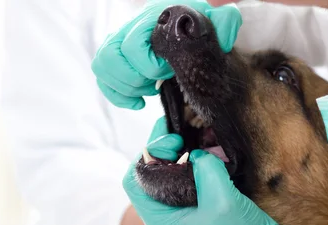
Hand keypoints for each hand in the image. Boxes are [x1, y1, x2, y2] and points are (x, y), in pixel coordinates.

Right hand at [91, 0, 241, 109]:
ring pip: (102, 67)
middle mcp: (129, 28)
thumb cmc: (197, 26)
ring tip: (148, 90)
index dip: (149, 66)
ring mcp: (119, 43)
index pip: (132, 46)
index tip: (168, 71)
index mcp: (151, 19)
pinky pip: (103, 79)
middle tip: (156, 84)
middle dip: (134, 79)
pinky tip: (139, 102)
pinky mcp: (115, 60)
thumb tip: (225, 32)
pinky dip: (118, 96)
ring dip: (125, 86)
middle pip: (110, 57)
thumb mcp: (212, 23)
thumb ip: (223, 24)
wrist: (187, 26)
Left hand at [123, 118, 281, 224]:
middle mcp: (163, 220)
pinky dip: (188, 166)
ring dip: (176, 157)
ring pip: (163, 178)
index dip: (148, 155)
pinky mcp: (190, 212)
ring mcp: (176, 217)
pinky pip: (180, 183)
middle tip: (183, 135)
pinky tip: (203, 154)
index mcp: (161, 221)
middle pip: (146, 176)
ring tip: (193, 140)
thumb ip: (205, 167)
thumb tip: (197, 152)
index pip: (133, 181)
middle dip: (162, 151)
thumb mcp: (222, 197)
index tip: (174, 142)